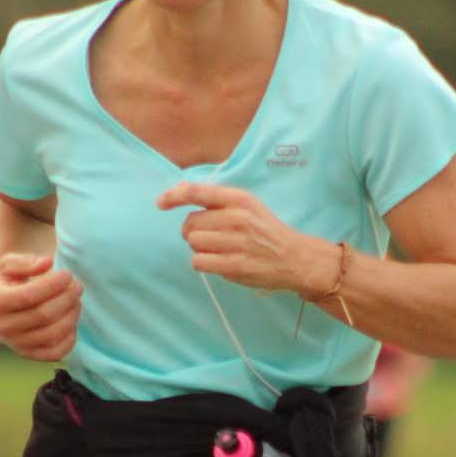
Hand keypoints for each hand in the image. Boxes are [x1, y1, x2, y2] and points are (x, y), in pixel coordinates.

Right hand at [0, 252, 81, 361]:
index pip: (29, 296)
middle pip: (44, 315)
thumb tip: (48, 262)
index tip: (67, 275)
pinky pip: (53, 353)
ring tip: (76, 301)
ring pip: (51, 334)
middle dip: (67, 298)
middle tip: (77, 286)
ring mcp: (15, 343)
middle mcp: (4, 325)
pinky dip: (69, 339)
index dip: (53, 285)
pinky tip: (71, 322)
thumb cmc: (2, 284)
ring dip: (71, 316)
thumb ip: (26, 262)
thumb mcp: (7, 266)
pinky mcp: (27, 354)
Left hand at [157, 182, 332, 294]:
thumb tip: (178, 190)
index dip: (173, 196)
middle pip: (190, 223)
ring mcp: (236, 242)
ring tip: (219, 250)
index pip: (197, 192)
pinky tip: (218, 262)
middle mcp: (236, 218)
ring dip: (200, 249)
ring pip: (193, 243)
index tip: (161, 203)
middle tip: (210, 237)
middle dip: (193, 232)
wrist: (295, 258)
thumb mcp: (247, 205)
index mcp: (239, 199)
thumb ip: (216, 199)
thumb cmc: (265, 230)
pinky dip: (203, 263)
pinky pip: (198, 262)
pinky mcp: (234, 265)